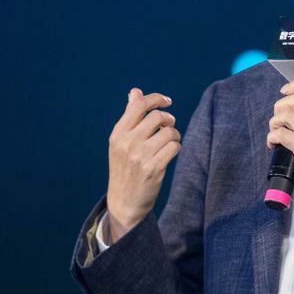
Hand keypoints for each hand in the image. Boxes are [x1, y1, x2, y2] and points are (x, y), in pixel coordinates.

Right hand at [107, 88, 180, 238]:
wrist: (124, 201)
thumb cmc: (125, 168)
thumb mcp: (121, 142)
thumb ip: (130, 116)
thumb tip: (135, 91)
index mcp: (118, 133)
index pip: (139, 105)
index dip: (157, 98)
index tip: (168, 101)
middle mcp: (127, 142)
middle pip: (157, 117)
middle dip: (168, 120)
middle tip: (169, 127)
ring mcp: (140, 156)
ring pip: (169, 132)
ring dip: (174, 135)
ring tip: (168, 142)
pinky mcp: (153, 168)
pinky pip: (174, 147)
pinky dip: (176, 147)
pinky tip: (170, 153)